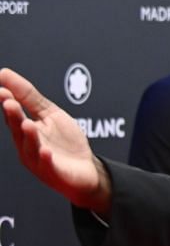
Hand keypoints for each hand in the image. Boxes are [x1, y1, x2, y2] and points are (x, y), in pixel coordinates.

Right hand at [0, 68, 111, 209]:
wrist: (86, 170)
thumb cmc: (65, 142)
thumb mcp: (49, 114)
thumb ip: (29, 96)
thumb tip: (4, 73)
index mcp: (25, 130)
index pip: (13, 114)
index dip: (7, 101)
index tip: (2, 89)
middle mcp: (27, 145)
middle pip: (18, 129)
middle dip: (13, 116)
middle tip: (9, 101)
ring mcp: (39, 160)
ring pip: (31, 148)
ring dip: (29, 136)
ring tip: (28, 124)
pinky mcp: (54, 172)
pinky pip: (48, 166)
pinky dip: (45, 158)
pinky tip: (45, 151)